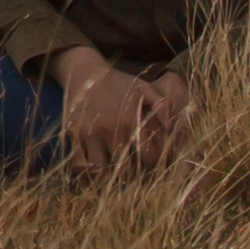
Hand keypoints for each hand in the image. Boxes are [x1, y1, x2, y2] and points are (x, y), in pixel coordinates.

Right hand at [50, 46, 187, 170]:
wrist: (84, 71)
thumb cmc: (117, 82)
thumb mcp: (143, 87)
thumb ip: (161, 104)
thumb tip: (172, 126)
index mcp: (133, 121)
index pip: (149, 158)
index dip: (154, 168)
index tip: (154, 169)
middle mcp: (114, 130)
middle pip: (128, 169)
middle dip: (133, 177)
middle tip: (136, 177)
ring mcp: (93, 134)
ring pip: (104, 170)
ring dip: (111, 176)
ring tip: (117, 175)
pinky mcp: (77, 135)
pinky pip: (82, 162)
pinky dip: (89, 170)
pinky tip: (97, 169)